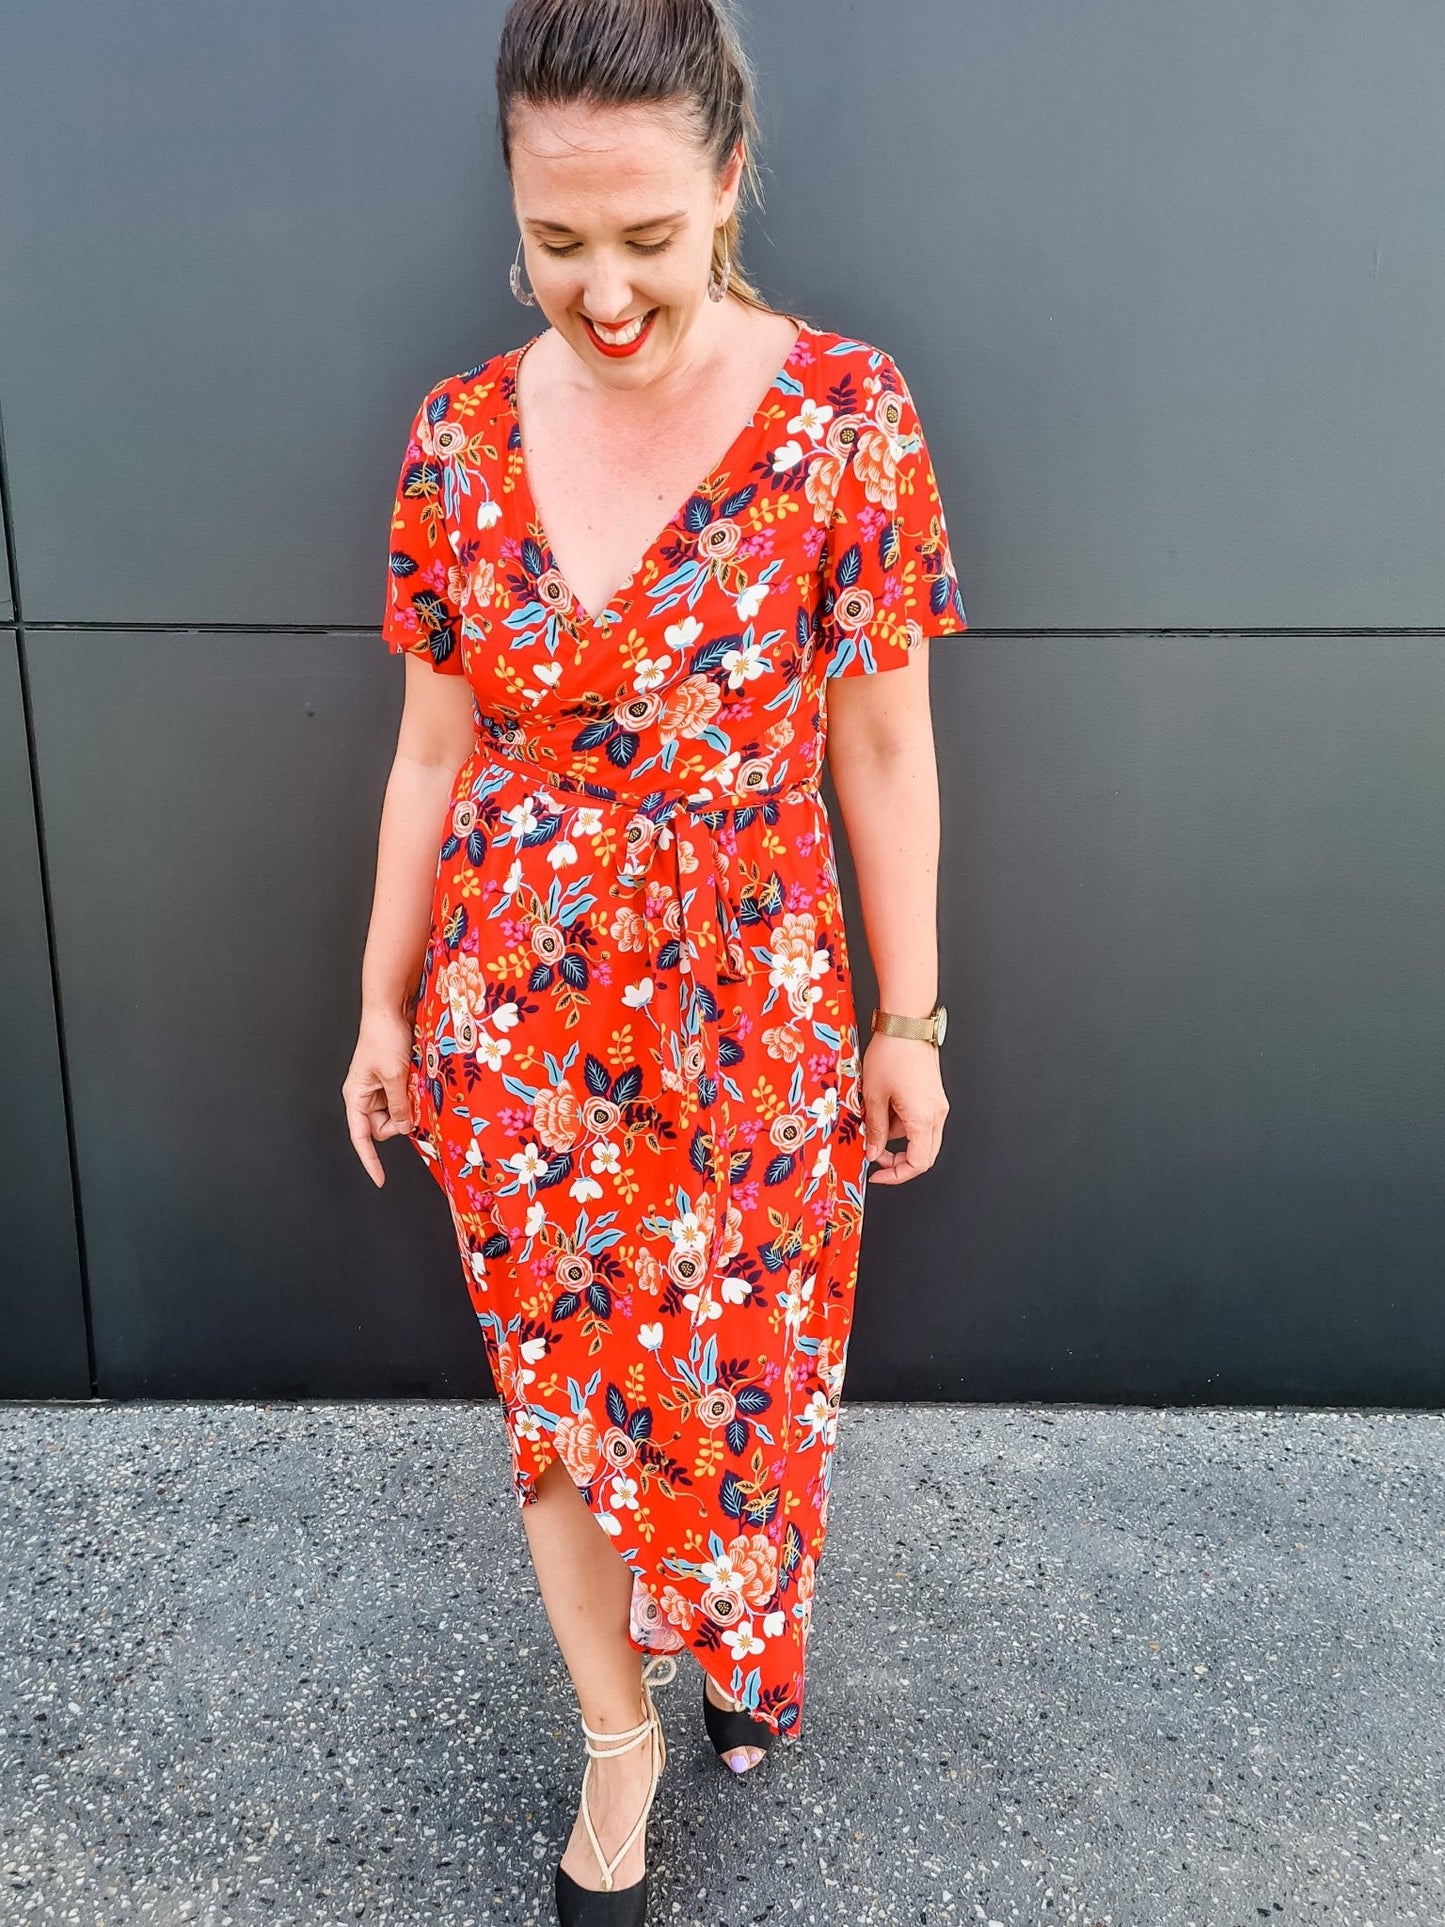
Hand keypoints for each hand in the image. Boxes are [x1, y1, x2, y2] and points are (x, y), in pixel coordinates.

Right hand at [341, 1009, 417, 1187]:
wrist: (390, 1008)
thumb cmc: (384, 1037)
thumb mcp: (395, 1075)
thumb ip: (399, 1105)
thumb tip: (405, 1127)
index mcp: (356, 1096)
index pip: (360, 1137)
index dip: (370, 1160)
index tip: (380, 1179)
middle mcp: (365, 1094)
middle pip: (383, 1126)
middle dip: (400, 1120)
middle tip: (412, 1102)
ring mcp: (379, 1086)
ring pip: (397, 1112)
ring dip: (409, 1104)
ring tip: (414, 1083)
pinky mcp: (392, 1077)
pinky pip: (403, 1097)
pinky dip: (412, 1094)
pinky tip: (417, 1080)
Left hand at [860, 1033, 948, 1183]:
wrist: (906, 1024)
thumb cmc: (891, 1054)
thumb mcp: (874, 1095)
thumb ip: (875, 1129)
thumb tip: (874, 1151)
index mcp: (923, 1119)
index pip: (917, 1163)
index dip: (896, 1175)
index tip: (877, 1173)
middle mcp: (936, 1114)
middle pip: (924, 1154)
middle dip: (898, 1161)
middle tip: (875, 1154)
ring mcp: (937, 1104)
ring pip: (920, 1137)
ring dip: (897, 1137)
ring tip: (873, 1119)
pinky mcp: (933, 1095)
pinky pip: (921, 1120)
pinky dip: (903, 1123)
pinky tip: (884, 1107)